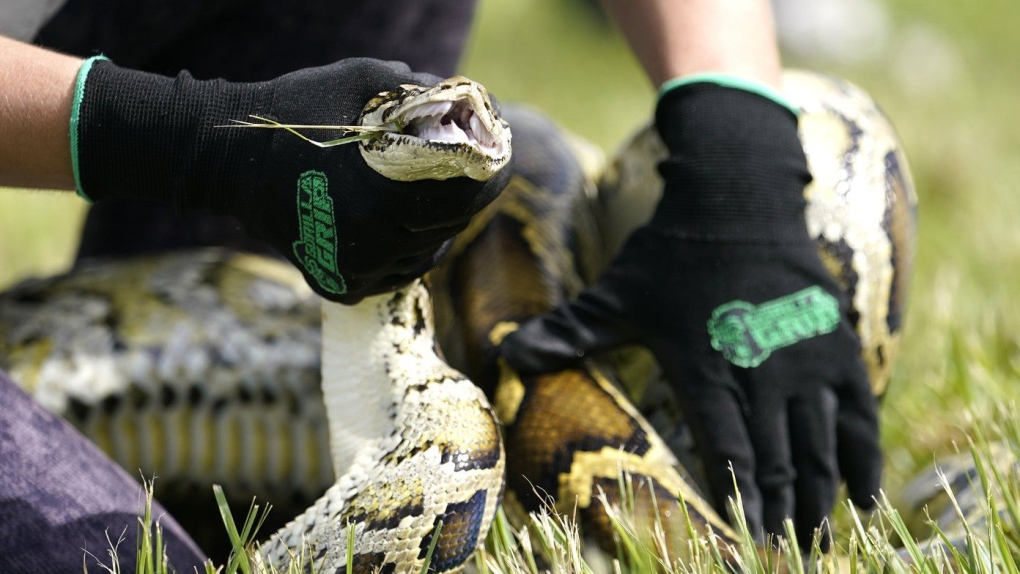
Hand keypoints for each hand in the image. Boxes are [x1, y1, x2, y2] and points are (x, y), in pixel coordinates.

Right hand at [72, 58, 509, 302]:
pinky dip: (404, 252)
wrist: (226, 159)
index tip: (498, 160)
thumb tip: (466, 101)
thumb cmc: (296, 111)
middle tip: (469, 175)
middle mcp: (376, 241)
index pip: (468, 196)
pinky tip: (400, 226)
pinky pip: (394, 274)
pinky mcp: (338, 284)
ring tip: (428, 197)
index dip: (492, 176)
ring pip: (425, 254)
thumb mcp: (363, 80)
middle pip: (451, 226)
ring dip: (436, 227)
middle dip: (465, 198)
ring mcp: (356, 269)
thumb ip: (420, 91)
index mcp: (387, 193)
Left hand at [499, 81, 880, 545]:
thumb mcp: (615, 294)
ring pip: (820, 445)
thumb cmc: (671, 251)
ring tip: (818, 537)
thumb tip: (504, 355)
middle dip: (783, 511)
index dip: (740, 499)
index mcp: (705, 367)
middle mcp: (761, 371)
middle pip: (779, 460)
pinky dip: (863, 457)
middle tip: (787, 554)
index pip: (728, 449)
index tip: (748, 541)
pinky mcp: (836, 344)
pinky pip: (859, 413)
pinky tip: (864, 494)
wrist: (737, 196)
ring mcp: (805, 359)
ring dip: (821, 496)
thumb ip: (567, 332)